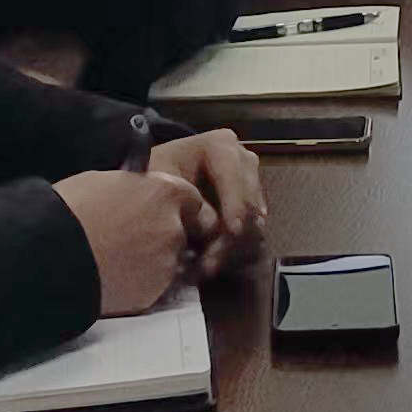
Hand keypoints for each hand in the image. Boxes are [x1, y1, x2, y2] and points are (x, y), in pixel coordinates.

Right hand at [55, 165, 208, 311]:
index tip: (161, 210)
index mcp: (164, 193)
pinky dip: (138, 282)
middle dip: (162, 235)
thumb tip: (136, 191)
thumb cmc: (69, 211)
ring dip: (150, 260)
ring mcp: (165, 263)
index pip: (191, 198)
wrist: (49, 256)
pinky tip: (112, 277)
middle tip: (131, 238)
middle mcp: (172, 227)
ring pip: (167, 261)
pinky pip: (152, 285)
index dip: (175, 206)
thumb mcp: (103, 181)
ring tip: (115, 259)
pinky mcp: (152, 293)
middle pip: (179, 231)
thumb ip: (134, 188)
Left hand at [150, 129, 266, 273]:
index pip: (233, 173)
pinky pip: (251, 229)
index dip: (235, 202)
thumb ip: (187, 199)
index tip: (233, 230)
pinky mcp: (251, 202)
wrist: (162, 176)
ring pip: (253, 219)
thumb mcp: (162, 178)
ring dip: (232, 246)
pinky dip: (233, 247)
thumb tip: (213, 225)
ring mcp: (250, 181)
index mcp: (221, 145)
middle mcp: (243, 159)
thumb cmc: (158, 172)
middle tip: (213, 259)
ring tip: (208, 265)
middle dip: (231, 233)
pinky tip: (213, 260)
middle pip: (248, 199)